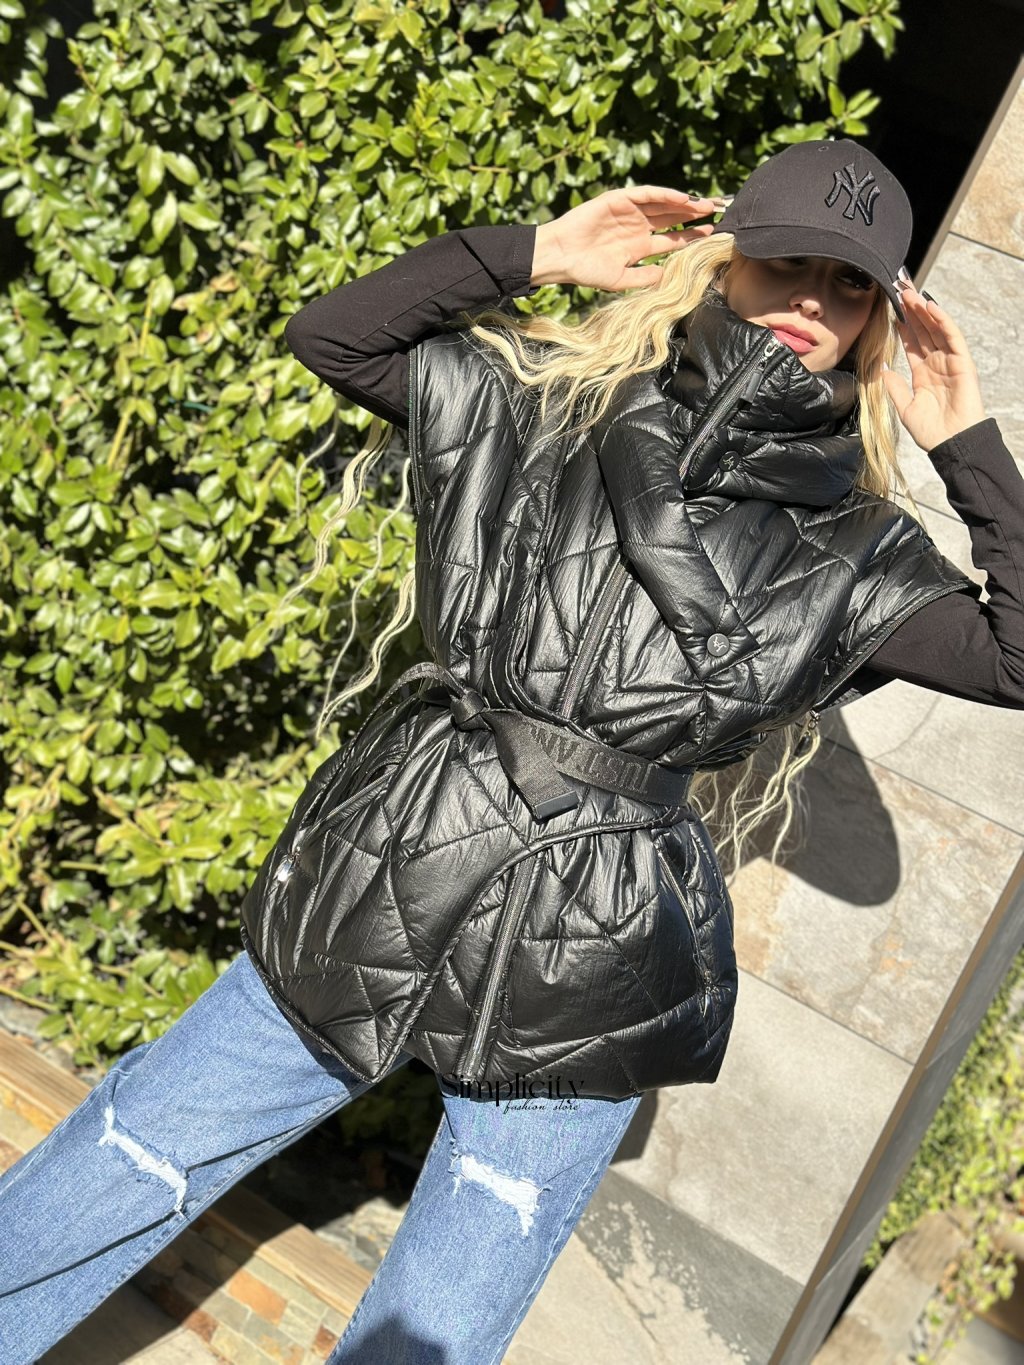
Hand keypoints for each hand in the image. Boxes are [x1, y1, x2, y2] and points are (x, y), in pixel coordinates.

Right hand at [530, 185, 724, 291]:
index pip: (672, 240)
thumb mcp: (620, 280)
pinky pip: (646, 194)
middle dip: (695, 216)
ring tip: (706, 205)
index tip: (713, 236)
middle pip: (673, 219)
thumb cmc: (585, 271)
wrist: (561, 257)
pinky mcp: (618, 199)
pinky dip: (664, 194)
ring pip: (664, 205)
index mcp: (640, 247)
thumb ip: (644, 277)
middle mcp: (637, 227)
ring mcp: (629, 212)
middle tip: (718, 214)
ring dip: (685, 204)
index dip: (692, 237)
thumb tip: (668, 277)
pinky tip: (682, 198)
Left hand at [882, 287, 987, 450]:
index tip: (888, 308)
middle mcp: (936, 363)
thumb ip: (894, 387)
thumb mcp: (905, 407)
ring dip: (923, 310)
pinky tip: (930, 307)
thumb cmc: (932, 432)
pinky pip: (952, 337)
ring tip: (910, 292)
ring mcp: (950, 362)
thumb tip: (881, 369)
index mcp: (923, 373)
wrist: (951, 444)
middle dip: (911, 310)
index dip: (901, 325)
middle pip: (923, 331)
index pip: (911, 343)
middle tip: (898, 289)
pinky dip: (942, 321)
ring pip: (936, 329)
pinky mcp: (963, 363)